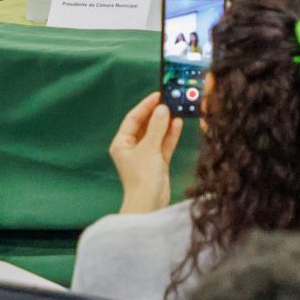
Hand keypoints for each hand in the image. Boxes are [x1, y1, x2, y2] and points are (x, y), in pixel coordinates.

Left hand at [109, 92, 180, 214]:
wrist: (149, 203)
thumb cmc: (142, 177)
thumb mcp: (149, 148)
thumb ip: (157, 127)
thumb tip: (163, 109)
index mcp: (122, 143)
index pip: (133, 118)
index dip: (145, 106)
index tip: (157, 95)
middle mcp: (132, 148)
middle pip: (145, 125)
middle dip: (157, 114)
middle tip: (169, 100)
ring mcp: (145, 155)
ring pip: (156, 134)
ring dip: (165, 123)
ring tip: (176, 109)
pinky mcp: (157, 162)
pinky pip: (164, 144)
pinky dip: (170, 135)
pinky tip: (178, 123)